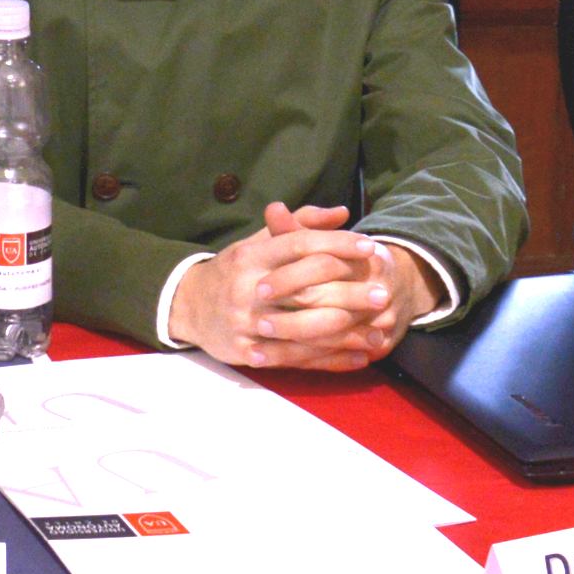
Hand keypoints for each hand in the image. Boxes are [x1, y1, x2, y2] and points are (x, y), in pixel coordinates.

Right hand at [170, 203, 428, 372]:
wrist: (189, 305)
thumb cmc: (235, 270)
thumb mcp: (259, 242)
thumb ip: (299, 225)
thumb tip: (342, 213)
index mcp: (252, 256)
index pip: (299, 245)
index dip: (336, 244)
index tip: (371, 246)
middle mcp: (248, 288)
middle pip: (306, 289)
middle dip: (349, 292)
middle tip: (384, 292)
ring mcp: (246, 323)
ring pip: (304, 330)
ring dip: (346, 333)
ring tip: (380, 331)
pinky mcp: (248, 351)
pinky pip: (296, 358)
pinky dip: (330, 360)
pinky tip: (358, 358)